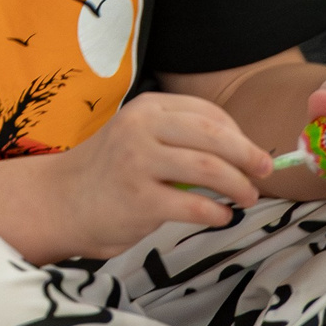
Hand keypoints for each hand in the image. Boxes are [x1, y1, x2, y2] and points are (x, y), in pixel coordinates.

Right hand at [48, 92, 276, 258]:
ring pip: (210, 169)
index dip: (239, 134)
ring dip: (239, 186)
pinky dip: (217, 214)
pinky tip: (220, 217)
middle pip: (215, 136)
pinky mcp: (139, 202)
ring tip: (247, 198)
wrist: (60, 201)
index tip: (252, 153)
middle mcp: (141, 129)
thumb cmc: (108, 171)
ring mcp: (138, 164)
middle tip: (266, 171)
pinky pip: (195, 207)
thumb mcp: (138, 136)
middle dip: (249, 155)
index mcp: (146, 108)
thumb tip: (242, 152)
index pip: (207, 113)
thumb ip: (178, 137)